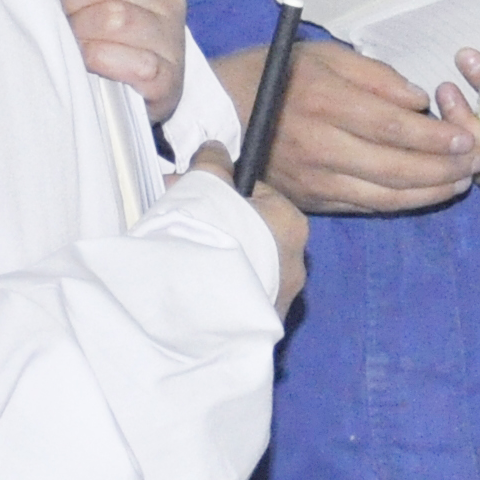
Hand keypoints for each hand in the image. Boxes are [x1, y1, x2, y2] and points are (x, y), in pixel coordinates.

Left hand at [49, 0, 187, 122]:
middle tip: (56, 19)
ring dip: (78, 35)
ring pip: (111, 19)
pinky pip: (129, 62)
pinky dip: (102, 64)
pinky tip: (93, 67)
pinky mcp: (168, 79)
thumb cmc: (113, 19)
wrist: (143, 87)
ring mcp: (172, 36)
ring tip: (71, 44)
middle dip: (66, 2)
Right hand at [186, 143, 308, 312]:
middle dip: (221, 229)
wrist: (199, 310)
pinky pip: (242, 302)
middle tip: (182, 229)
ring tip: (185, 266)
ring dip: (222, 264)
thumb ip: (213, 163)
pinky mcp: (264, 330)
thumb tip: (216, 149)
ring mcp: (284, 301)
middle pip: (253, 234)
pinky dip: (222, 296)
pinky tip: (195, 295)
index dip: (222, 194)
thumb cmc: (207, 236)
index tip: (194, 199)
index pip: (258, 197)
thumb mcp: (205, 184)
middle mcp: (297, 263)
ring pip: (248, 270)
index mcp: (291, 223)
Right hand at [211, 38, 479, 215]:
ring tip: (462, 180)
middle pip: (396, 167)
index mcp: (325, 103)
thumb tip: (418, 99)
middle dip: (445, 167)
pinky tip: (426, 193)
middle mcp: (321, 147)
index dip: (435, 136)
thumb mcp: (324, 55)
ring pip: (385, 195)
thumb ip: (374, 75)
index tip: (467, 136)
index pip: (393, 127)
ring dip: (430, 191)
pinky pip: (365, 207)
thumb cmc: (275, 74)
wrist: (219, 113)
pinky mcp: (311, 200)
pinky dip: (401, 203)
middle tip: (479, 160)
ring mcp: (315, 180)